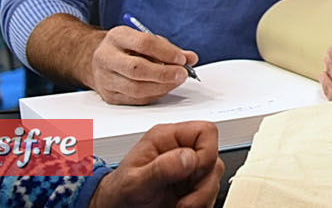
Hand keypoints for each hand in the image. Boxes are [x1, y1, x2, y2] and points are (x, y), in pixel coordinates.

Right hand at [88, 25, 198, 104]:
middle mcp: (107, 57)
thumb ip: (168, 48)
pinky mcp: (109, 96)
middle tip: (182, 74)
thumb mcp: (144, 39)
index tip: (182, 58)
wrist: (97, 59)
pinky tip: (165, 88)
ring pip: (136, 88)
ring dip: (162, 87)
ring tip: (176, 81)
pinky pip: (135, 100)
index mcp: (118, 37)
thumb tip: (191, 58)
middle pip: (137, 69)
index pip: (144, 43)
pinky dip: (154, 95)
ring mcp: (105, 79)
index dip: (166, 52)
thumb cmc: (127, 48)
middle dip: (164, 73)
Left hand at [90, 121, 222, 207]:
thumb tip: (189, 157)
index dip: (206, 152)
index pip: (206, 131)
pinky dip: (202, 204)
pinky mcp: (190, 187)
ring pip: (214, 177)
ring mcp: (187, 170)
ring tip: (181, 206)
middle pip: (213, 158)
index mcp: (167, 138)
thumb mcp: (135, 182)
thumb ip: (161, 168)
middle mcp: (181, 151)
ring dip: (203, 197)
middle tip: (185, 200)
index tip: (192, 173)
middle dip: (204, 184)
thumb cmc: (118, 194)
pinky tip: (184, 207)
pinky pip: (210, 192)